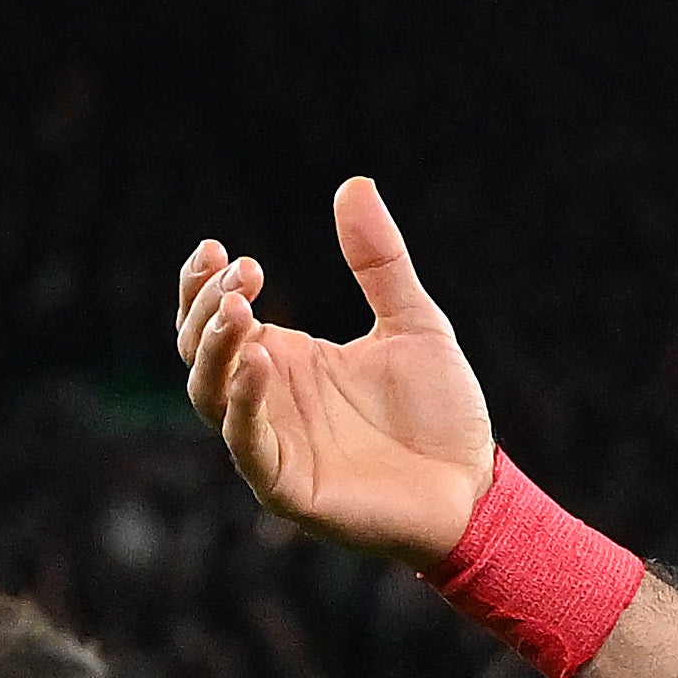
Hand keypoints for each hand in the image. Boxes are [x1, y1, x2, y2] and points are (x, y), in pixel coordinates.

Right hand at [176, 179, 494, 565]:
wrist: (478, 493)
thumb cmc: (442, 418)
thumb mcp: (414, 326)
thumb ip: (380, 263)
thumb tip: (356, 184)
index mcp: (285, 362)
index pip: (214, 316)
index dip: (205, 283)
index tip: (226, 250)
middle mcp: (268, 400)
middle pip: (198, 348)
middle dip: (207, 307)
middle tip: (241, 276)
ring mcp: (274, 445)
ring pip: (209, 394)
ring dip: (215, 349)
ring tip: (241, 312)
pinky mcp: (289, 488)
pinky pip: (247, 445)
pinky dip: (242, 405)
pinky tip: (257, 364)